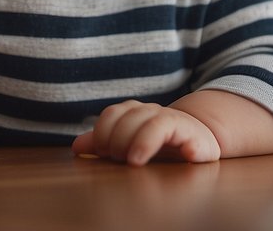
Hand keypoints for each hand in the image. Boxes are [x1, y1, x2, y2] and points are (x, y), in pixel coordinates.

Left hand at [71, 101, 221, 165]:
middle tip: (119, 159)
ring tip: (135, 161)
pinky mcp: (196, 138)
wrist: (197, 137)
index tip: (103, 152)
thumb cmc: (156, 142)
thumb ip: (103, 143)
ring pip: (156, 123)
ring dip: (143, 142)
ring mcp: (175, 123)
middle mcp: (153, 112)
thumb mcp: (127, 142)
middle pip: (131, 118)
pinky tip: (185, 155)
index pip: (112, 113)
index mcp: (134, 112)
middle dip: (120, 139)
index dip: (103, 132)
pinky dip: (188, 147)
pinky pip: (191, 137)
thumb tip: (76, 147)